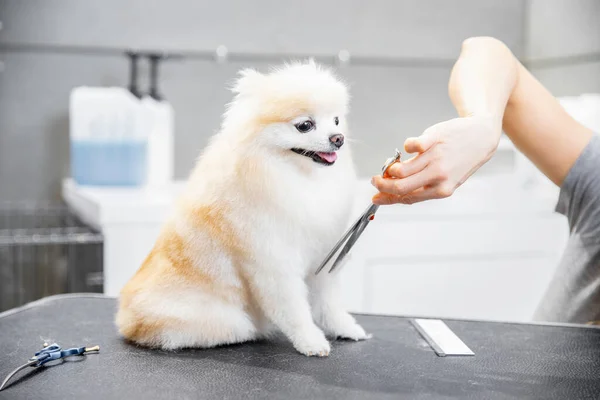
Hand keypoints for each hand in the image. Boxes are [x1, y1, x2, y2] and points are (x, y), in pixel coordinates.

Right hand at [371, 115, 501, 204]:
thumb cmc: (458, 161)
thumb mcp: (445, 180)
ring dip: (391, 168)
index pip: (407, 197)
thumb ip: (421, 186)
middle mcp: (438, 176)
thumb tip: (391, 192)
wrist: (480, 138)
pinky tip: (409, 148)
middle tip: (375, 179)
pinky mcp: (433, 139)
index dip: (387, 198)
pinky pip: (411, 145)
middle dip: (382, 185)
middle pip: (400, 186)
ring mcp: (436, 157)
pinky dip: (406, 147)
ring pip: (402, 169)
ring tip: (392, 164)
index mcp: (441, 190)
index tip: (375, 197)